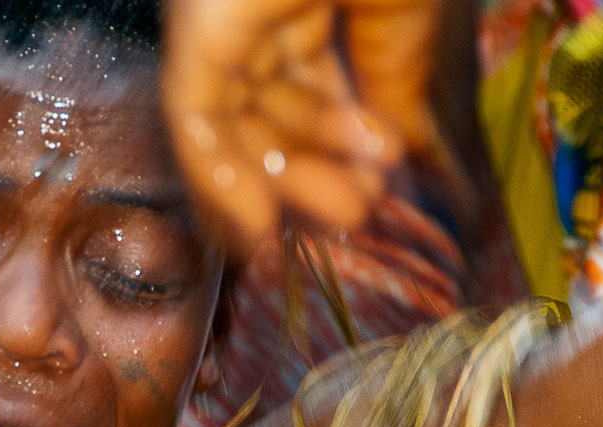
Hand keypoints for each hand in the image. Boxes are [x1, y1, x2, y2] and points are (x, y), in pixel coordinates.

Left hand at [162, 0, 442, 252]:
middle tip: (356, 215)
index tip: (374, 192)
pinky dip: (221, 180)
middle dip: (312, 168)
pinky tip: (257, 228)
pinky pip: (194, 119)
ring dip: (280, 181)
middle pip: (266, 110)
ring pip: (229, 122)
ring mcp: (218, 18)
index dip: (339, 145)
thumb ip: (396, 92)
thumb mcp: (407, 25)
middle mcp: (250, 9)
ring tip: (338, 216)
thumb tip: (401, 162)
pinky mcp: (195, 30)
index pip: (307, 87)